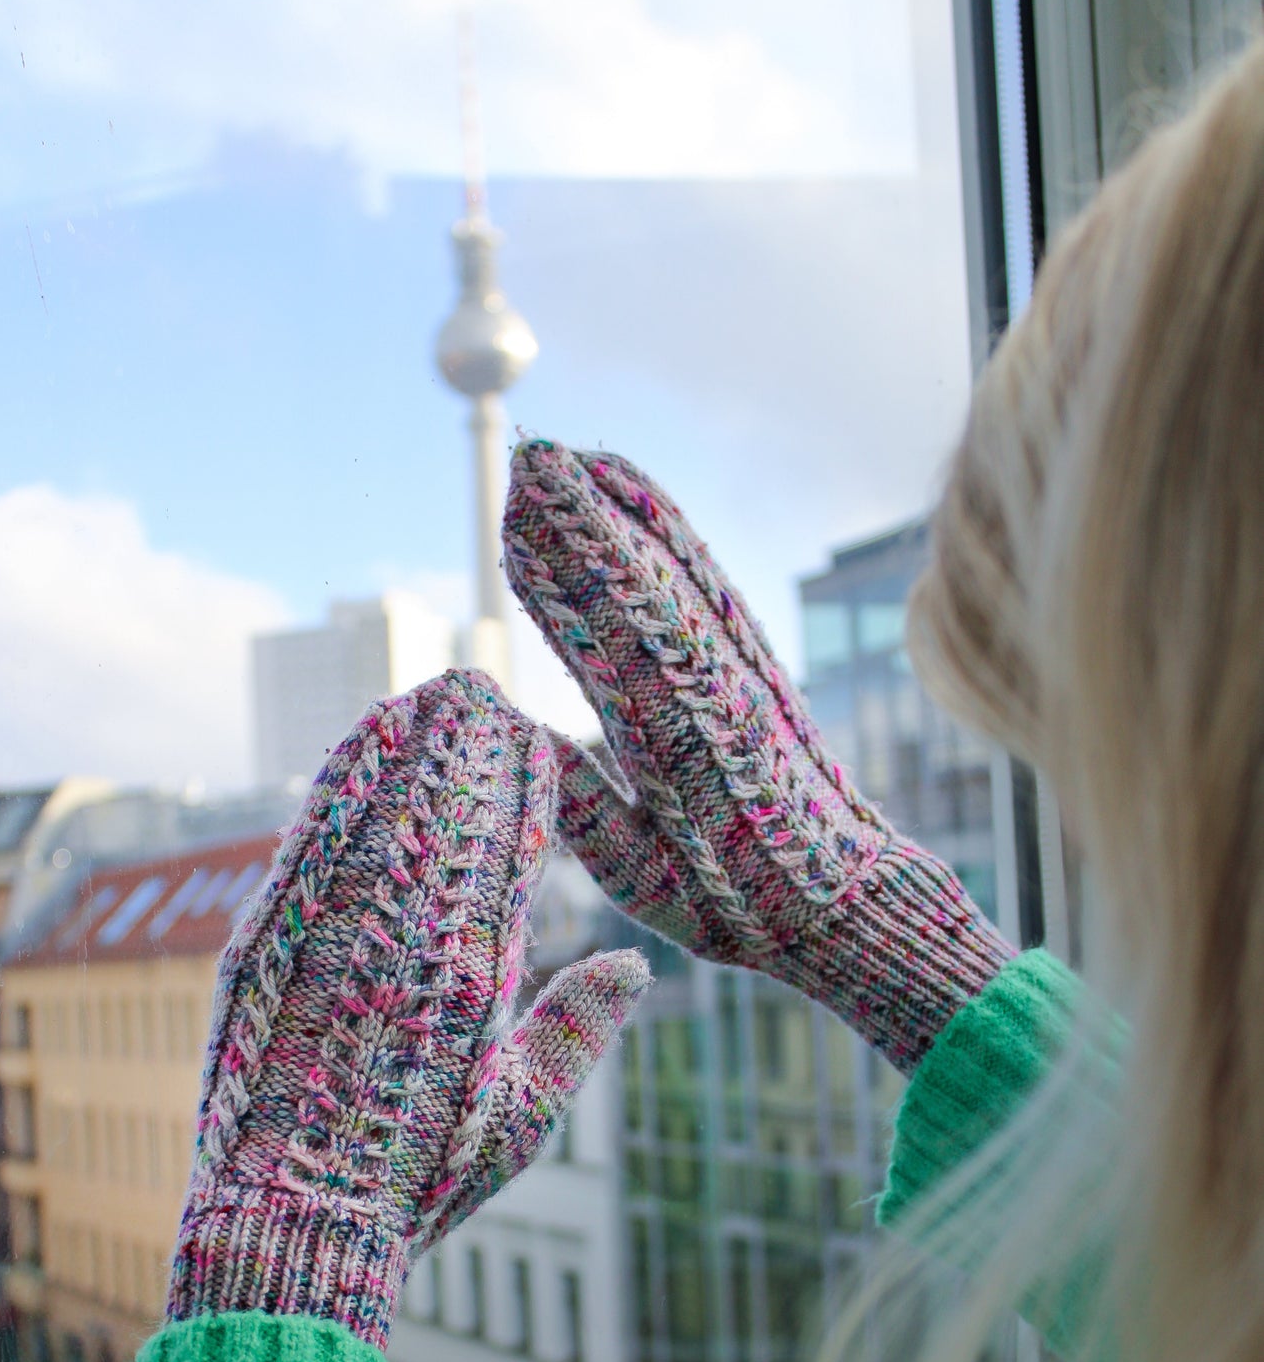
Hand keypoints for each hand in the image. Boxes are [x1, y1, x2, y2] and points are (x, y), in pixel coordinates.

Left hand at [166, 669, 649, 1349]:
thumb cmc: (418, 1180)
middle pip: (445, 810)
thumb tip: (635, 965)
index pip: (512, 846)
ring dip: (406, 747)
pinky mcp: (265, 941)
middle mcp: (402, 938)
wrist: (293, 1220)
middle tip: (485, 693)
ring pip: (377, 808)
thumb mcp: (523, 1118)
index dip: (529, 785)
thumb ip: (579, 1031)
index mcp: (476, 975)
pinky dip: (340, 785)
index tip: (542, 745)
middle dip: (469, 746)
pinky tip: (356, 749)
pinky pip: (312, 840)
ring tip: (430, 698)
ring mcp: (327, 932)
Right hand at [503, 439, 1010, 1070]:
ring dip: (621, 510)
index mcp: (677, 743)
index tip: (523, 511)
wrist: (844, 901)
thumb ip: (582, 804)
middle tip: (527, 458)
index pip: (612, 635)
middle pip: (640, 583)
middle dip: (583, 518)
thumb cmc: (735, 904)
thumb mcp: (643, 880)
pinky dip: (668, 532)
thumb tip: (515, 725)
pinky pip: (707, 580)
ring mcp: (741, 668)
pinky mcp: (757, 664)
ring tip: (566, 461)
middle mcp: (713, 689)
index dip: (567, 568)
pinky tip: (633, 498)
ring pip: (677, 568)